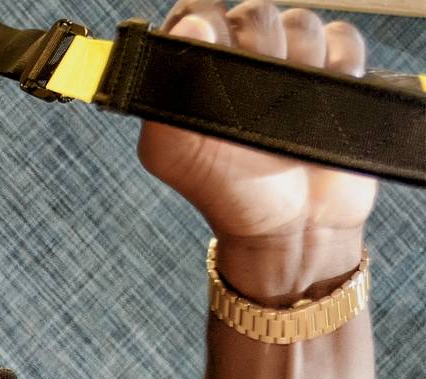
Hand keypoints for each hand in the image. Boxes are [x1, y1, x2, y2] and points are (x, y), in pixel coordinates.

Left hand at [136, 1, 378, 244]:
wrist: (290, 228)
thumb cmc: (228, 193)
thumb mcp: (174, 154)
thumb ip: (163, 95)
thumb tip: (191, 25)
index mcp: (200, 68)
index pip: (199, 11)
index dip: (209, 28)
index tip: (216, 64)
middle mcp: (244, 56)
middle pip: (256, 12)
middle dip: (257, 52)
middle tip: (254, 103)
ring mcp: (291, 60)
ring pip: (301, 22)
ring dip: (298, 65)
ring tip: (288, 115)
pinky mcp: (335, 67)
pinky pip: (343, 39)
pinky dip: (339, 67)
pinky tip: (322, 102)